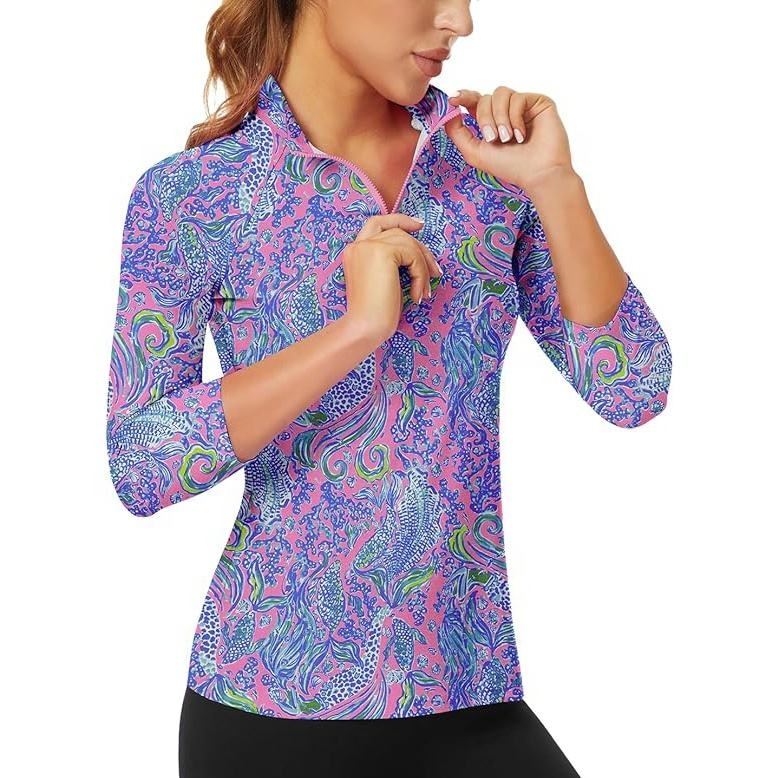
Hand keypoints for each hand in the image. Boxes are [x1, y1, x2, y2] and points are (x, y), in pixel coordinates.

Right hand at [341, 213, 442, 343]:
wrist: (365, 327)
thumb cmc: (374, 314)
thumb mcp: (383, 281)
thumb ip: (392, 263)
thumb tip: (419, 254)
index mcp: (355, 251)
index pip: (377, 223)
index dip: (399, 220)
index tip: (419, 225)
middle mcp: (359, 244)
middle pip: (398, 232)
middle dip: (420, 250)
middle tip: (435, 272)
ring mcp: (369, 246)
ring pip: (408, 243)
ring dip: (423, 267)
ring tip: (425, 291)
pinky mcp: (382, 252)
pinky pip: (413, 256)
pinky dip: (421, 275)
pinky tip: (418, 295)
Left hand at [444, 85, 575, 192]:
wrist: (538, 173)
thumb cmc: (510, 167)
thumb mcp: (474, 152)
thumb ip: (457, 133)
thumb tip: (450, 111)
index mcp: (492, 121)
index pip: (475, 101)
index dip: (463, 97)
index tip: (453, 100)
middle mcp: (506, 111)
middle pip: (484, 98)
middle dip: (484, 118)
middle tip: (493, 139)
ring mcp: (523, 105)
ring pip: (500, 93)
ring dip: (500, 118)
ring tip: (507, 138)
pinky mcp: (538, 102)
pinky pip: (517, 97)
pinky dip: (515, 117)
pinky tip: (522, 135)